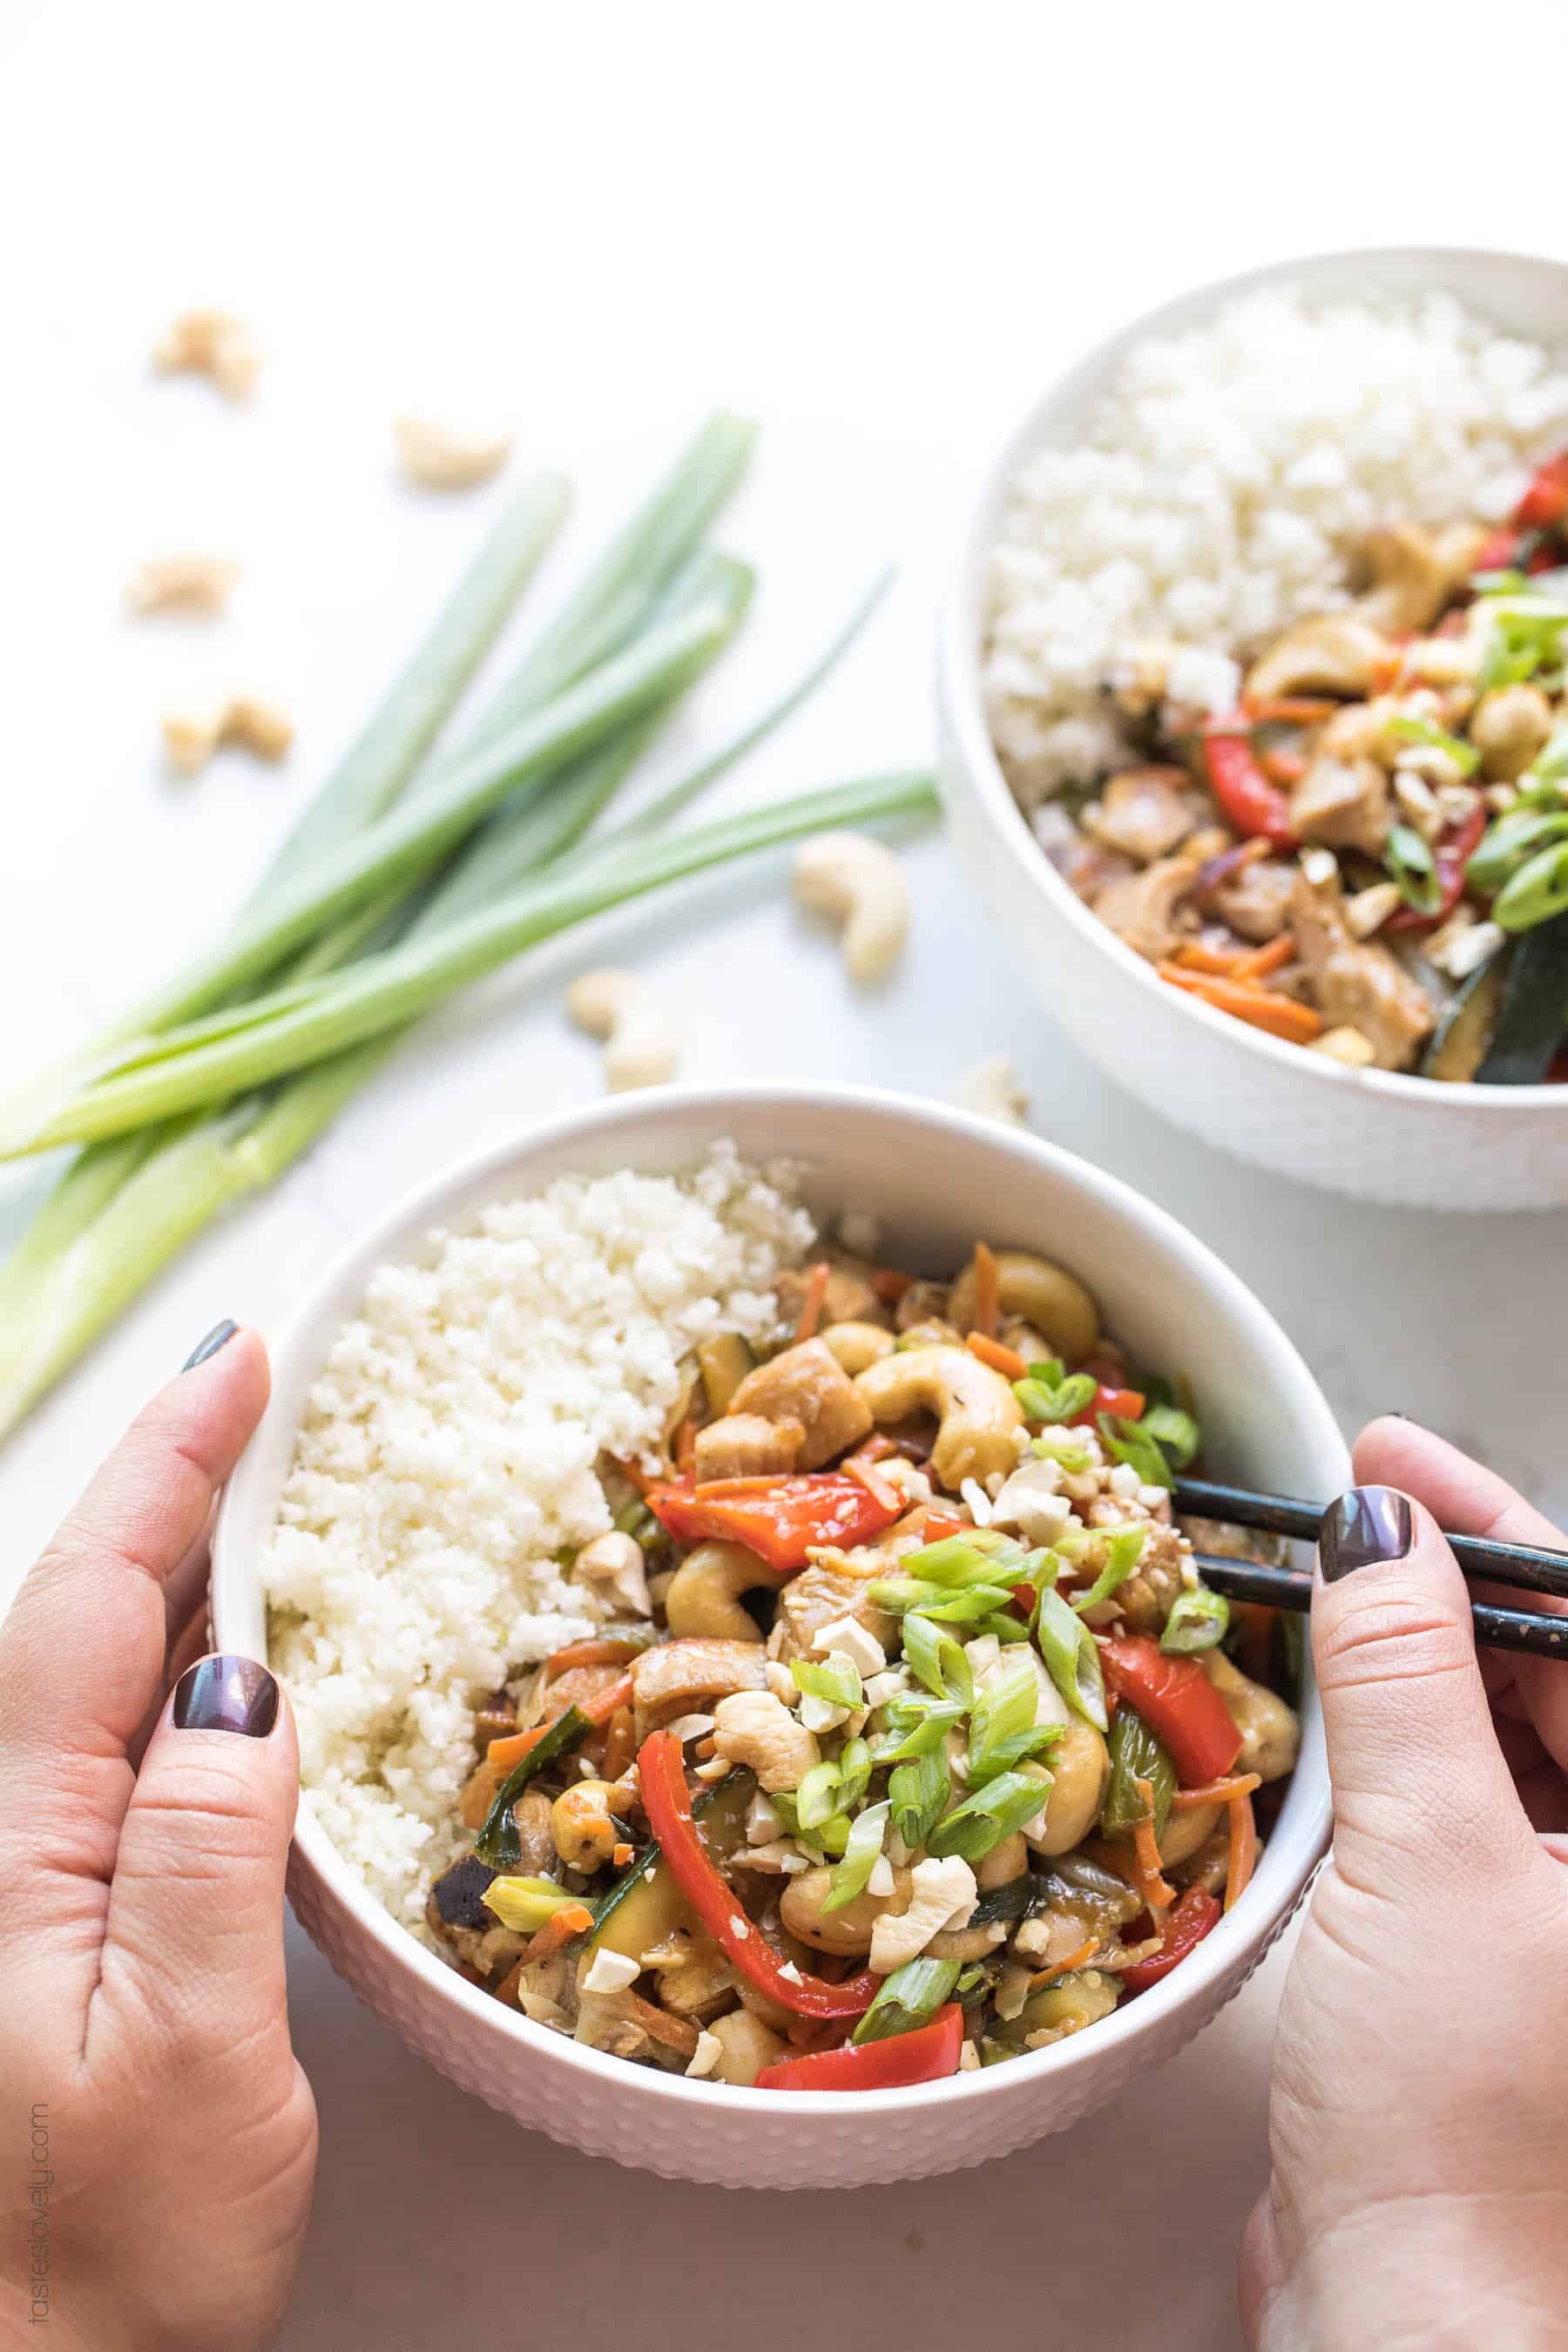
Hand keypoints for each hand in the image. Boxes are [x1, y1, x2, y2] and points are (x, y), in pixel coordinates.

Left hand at [0, 1327, 315, 2351]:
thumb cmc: (101, 2265)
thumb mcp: (187, 2063)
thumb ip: (203, 1854)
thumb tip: (243, 1676)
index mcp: (19, 1844)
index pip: (98, 1601)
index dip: (171, 1465)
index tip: (242, 1356)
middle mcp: (5, 1835)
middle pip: (84, 1607)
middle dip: (170, 1477)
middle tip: (267, 1380)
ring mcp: (23, 1874)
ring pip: (94, 1664)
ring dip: (175, 1552)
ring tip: (259, 1470)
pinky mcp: (55, 1916)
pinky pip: (112, 1737)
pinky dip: (177, 1653)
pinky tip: (233, 1644)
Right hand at [1240, 1417, 1567, 2349]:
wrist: (1421, 2336)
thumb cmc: (1465, 2129)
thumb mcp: (1433, 1867)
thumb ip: (1408, 1683)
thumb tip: (1381, 1537)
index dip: (1493, 1530)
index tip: (1389, 1456)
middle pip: (1556, 1682)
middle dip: (1443, 1583)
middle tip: (1334, 1507)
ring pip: (1499, 1742)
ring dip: (1407, 1662)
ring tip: (1310, 1586)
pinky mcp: (1495, 1973)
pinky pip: (1452, 1816)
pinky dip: (1386, 1751)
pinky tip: (1319, 1709)